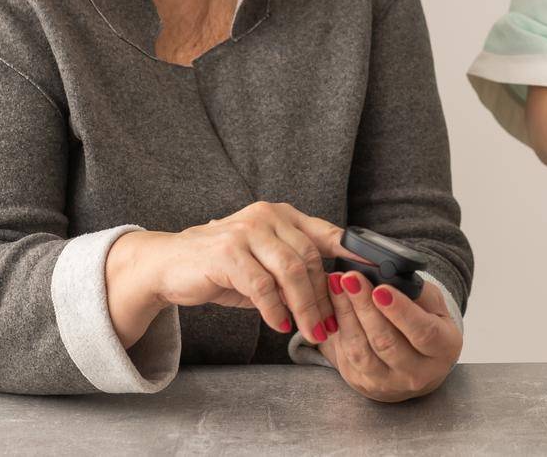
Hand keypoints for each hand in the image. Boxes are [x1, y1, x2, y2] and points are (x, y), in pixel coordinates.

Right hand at [118, 201, 342, 345]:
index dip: (353, 252)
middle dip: (323, 297)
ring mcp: (246, 231)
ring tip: (310, 331)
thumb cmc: (222, 268)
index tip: (376, 272)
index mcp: (281, 215)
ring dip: (304, 307)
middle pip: (310, 258)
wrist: (170, 265)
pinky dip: (274, 309)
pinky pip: (261, 285)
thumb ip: (294, 270)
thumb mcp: (264, 264)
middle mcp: (267, 216)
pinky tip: (278, 324)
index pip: (326, 232)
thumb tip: (336, 294)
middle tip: (330, 326)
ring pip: (290, 271)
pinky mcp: (227, 251)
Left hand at [315, 269, 461, 402]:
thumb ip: (417, 291)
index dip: (400, 311)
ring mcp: (389, 382)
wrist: (415, 363)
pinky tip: (333, 303)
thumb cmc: (426, 324)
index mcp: (443, 348)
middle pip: (386, 342)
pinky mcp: (364, 383)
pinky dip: (338, 326)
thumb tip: (389, 275)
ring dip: (346, 314)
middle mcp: (418, 373)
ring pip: (362, 351)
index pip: (423, 332)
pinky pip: (347, 355)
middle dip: (365, 306)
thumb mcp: (433, 305)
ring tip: (337, 285)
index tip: (380, 289)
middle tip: (351, 278)